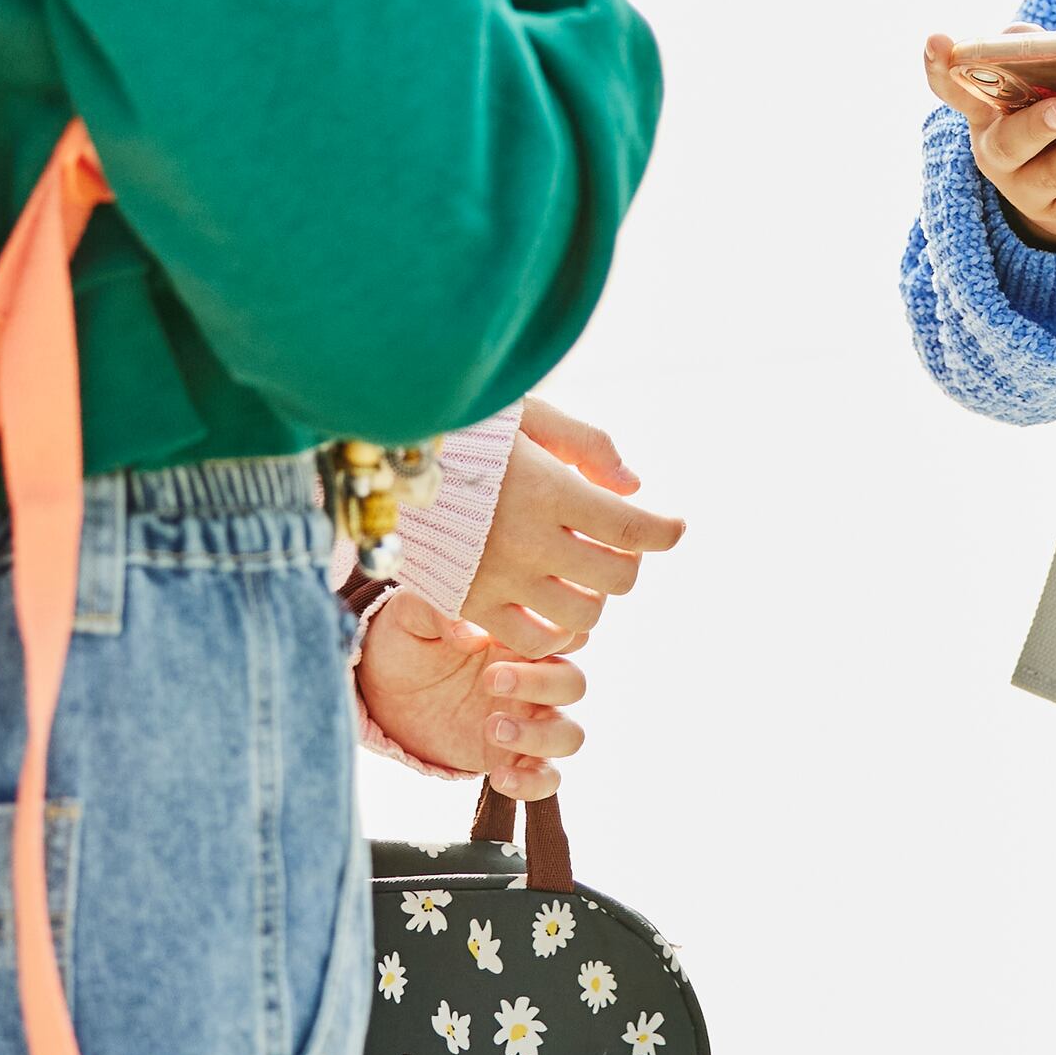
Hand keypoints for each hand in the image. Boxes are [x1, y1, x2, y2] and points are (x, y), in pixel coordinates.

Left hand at [355, 587, 589, 799]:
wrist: (382, 693)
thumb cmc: (404, 643)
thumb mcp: (409, 617)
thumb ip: (439, 612)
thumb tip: (470, 632)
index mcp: (520, 638)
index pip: (567, 632)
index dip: (563, 635)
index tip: (531, 637)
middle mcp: (533, 679)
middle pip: (572, 684)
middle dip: (540, 685)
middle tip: (491, 681)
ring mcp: (526, 721)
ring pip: (568, 735)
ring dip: (539, 735)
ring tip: (492, 728)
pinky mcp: (512, 758)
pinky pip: (546, 778)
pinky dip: (533, 783)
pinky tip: (499, 778)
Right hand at [466, 398, 690, 658]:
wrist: (380, 461)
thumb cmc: (463, 429)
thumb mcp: (527, 413)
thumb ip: (586, 444)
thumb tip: (633, 486)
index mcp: (548, 489)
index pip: (631, 527)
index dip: (665, 531)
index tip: (675, 527)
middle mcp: (529, 541)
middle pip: (616, 579)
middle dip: (628, 562)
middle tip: (613, 544)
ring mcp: (498, 579)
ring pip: (582, 617)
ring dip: (594, 598)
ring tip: (580, 574)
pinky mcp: (469, 603)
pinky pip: (529, 641)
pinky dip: (552, 631)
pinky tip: (549, 606)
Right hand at [923, 33, 1055, 248]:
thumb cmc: (1050, 120)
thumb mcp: (1037, 89)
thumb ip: (1030, 53)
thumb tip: (1028, 36)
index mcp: (986, 114)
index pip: (953, 88)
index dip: (940, 66)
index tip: (936, 39)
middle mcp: (996, 154)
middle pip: (1008, 144)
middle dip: (1036, 126)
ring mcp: (1025, 190)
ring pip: (1053, 174)